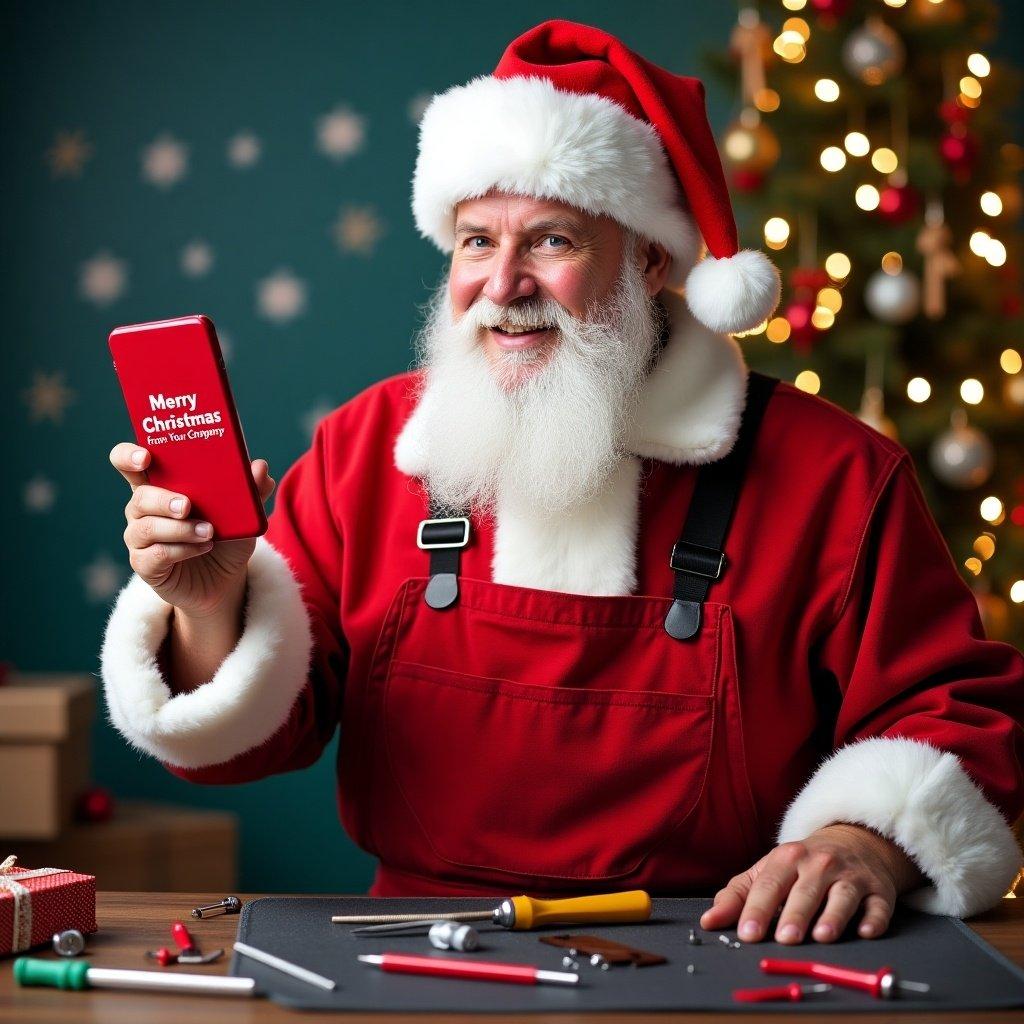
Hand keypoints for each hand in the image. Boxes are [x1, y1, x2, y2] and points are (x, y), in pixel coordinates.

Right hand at [110, 442, 274, 617]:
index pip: (130, 464)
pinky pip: (156, 555)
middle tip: (187, 506)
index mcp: (161, 486)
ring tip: (209, 532)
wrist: (226, 579)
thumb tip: (260, 467)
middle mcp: (143, 511)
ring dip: (179, 529)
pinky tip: (203, 547)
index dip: (129, 456)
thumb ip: (251, 490)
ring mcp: (141, 539)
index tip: (145, 457)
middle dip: (163, 500)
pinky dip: (182, 550)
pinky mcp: (145, 565)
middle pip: (139, 497)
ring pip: (146, 528)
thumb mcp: (243, 513)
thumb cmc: (227, 537)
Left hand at [699, 822, 925, 944]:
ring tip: (821, 936)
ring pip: (842, 896)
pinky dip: (873, 919)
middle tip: (784, 939)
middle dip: (794, 915)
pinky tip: (865, 932)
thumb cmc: (801, 865)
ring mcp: (851, 876)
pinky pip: (878, 906)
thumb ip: (737, 896)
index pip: (768, 886)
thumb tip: (709, 922)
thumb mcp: (767, 871)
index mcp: (786, 859)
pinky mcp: (879, 891)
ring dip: (832, 916)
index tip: (747, 934)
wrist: (853, 842)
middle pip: (805, 891)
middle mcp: (819, 864)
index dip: (756, 910)